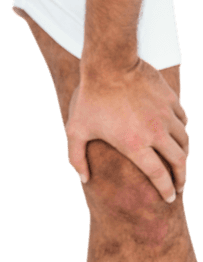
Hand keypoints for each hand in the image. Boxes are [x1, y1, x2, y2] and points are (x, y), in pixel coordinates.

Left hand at [65, 57, 189, 203]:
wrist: (109, 63)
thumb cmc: (91, 97)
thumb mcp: (76, 128)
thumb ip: (76, 157)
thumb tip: (83, 179)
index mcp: (135, 145)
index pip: (159, 177)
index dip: (167, 191)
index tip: (169, 198)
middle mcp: (155, 133)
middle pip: (180, 163)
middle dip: (182, 179)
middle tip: (180, 186)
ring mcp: (165, 115)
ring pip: (185, 142)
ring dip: (184, 155)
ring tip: (179, 161)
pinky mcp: (170, 99)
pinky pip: (183, 119)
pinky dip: (182, 130)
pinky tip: (176, 132)